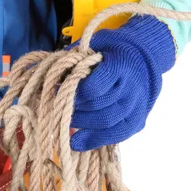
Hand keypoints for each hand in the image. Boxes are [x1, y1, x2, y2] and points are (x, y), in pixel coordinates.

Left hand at [70, 15, 175, 151]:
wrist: (141, 59)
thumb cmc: (109, 53)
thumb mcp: (91, 48)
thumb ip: (73, 62)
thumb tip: (50, 82)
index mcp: (120, 65)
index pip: (94, 87)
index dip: (74, 93)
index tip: (57, 91)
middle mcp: (132, 87)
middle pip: (99, 107)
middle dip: (75, 111)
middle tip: (59, 109)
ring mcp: (136, 106)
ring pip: (107, 123)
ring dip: (82, 125)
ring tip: (65, 123)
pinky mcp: (137, 121)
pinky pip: (116, 136)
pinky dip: (93, 141)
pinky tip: (76, 143)